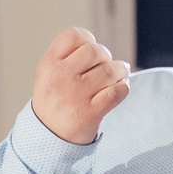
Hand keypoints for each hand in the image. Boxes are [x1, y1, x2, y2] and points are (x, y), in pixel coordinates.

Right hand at [29, 27, 130, 145]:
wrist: (48, 137)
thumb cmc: (54, 102)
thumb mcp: (48, 75)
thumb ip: (67, 58)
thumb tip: (100, 48)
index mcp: (49, 65)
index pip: (73, 36)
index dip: (88, 39)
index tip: (91, 48)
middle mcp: (61, 77)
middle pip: (95, 51)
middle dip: (106, 56)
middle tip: (107, 65)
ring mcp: (75, 95)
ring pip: (110, 70)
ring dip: (120, 71)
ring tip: (120, 74)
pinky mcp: (90, 113)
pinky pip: (117, 92)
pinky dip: (124, 88)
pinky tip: (121, 88)